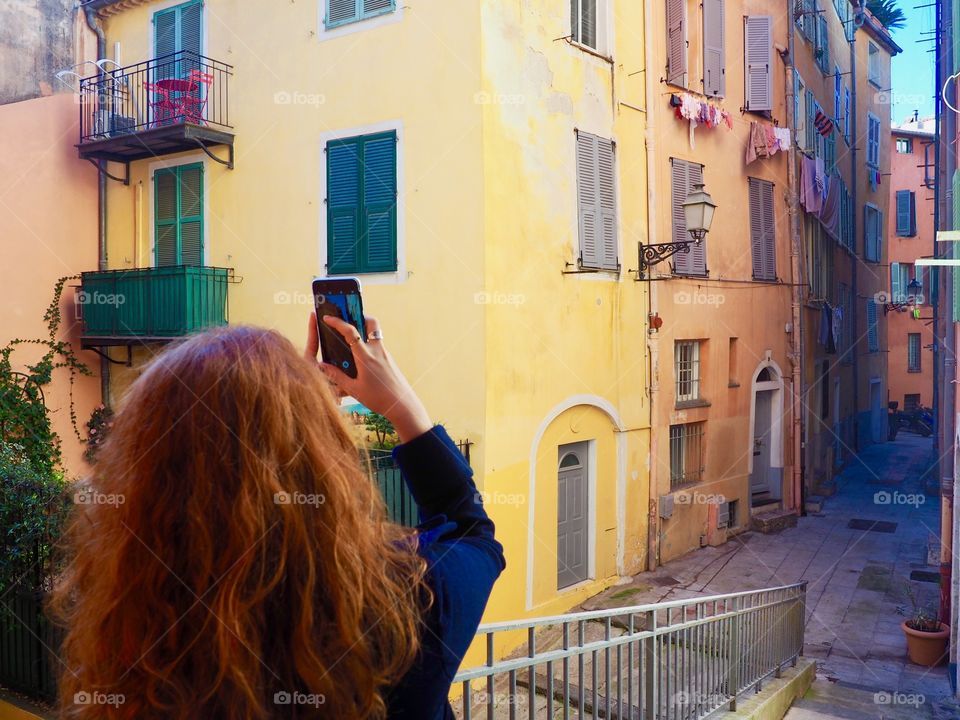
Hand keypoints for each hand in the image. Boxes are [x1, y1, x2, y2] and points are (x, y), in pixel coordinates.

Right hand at [305, 312, 432, 442]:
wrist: (403, 405)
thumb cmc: (378, 399)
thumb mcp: (354, 389)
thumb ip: (337, 376)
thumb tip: (322, 367)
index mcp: (365, 357)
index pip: (350, 332)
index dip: (337, 322)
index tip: (327, 318)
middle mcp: (377, 351)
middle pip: (371, 322)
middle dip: (359, 316)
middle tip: (348, 319)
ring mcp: (385, 354)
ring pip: (375, 333)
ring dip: (364, 330)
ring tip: (351, 337)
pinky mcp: (390, 360)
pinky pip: (378, 345)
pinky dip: (368, 344)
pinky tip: (361, 357)